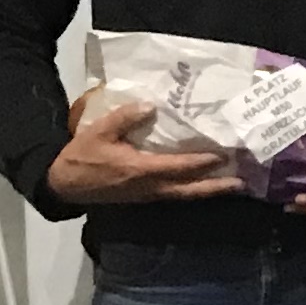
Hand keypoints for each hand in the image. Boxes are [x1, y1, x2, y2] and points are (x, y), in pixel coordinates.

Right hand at [47, 95, 243, 208]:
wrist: (64, 184)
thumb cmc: (82, 156)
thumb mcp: (99, 131)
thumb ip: (125, 118)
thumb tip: (151, 107)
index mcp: (141, 170)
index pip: (179, 167)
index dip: (202, 162)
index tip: (223, 156)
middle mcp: (150, 187)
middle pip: (190, 190)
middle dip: (216, 187)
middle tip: (241, 184)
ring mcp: (148, 195)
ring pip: (184, 195)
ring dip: (207, 190)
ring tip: (231, 184)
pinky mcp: (144, 197)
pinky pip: (174, 194)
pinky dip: (191, 190)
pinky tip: (201, 183)